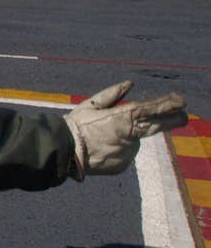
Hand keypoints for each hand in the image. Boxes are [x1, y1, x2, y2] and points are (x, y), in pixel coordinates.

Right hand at [63, 81, 187, 177]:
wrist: (64, 152)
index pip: (149, 109)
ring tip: (104, 135)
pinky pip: (126, 152)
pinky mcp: (122, 164)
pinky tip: (103, 147)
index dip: (167, 104)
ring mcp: (127, 152)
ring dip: (128, 136)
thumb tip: (129, 84)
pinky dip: (119, 148)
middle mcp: (129, 136)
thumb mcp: (91, 104)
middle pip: (156, 126)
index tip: (181, 101)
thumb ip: (112, 94)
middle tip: (183, 116)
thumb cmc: (75, 126)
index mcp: (121, 118)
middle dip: (171, 120)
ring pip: (135, 140)